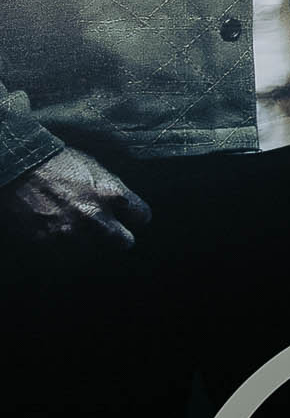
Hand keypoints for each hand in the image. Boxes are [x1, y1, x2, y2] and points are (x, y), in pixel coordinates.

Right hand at [0, 147, 151, 248]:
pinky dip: (64, 247)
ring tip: (77, 228)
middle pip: (123, 242)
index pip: (142, 216)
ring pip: (93, 252)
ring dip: (88, 243)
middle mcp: (95, 217)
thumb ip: (113, 192)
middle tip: (110, 233)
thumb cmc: (59, 163)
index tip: (129, 218)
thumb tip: (124, 207)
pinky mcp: (48, 243)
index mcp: (112, 194)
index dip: (135, 217)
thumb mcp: (96, 170)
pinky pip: (65, 254)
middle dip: (118, 238)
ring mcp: (71, 233)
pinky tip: (59, 233)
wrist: (21, 167)